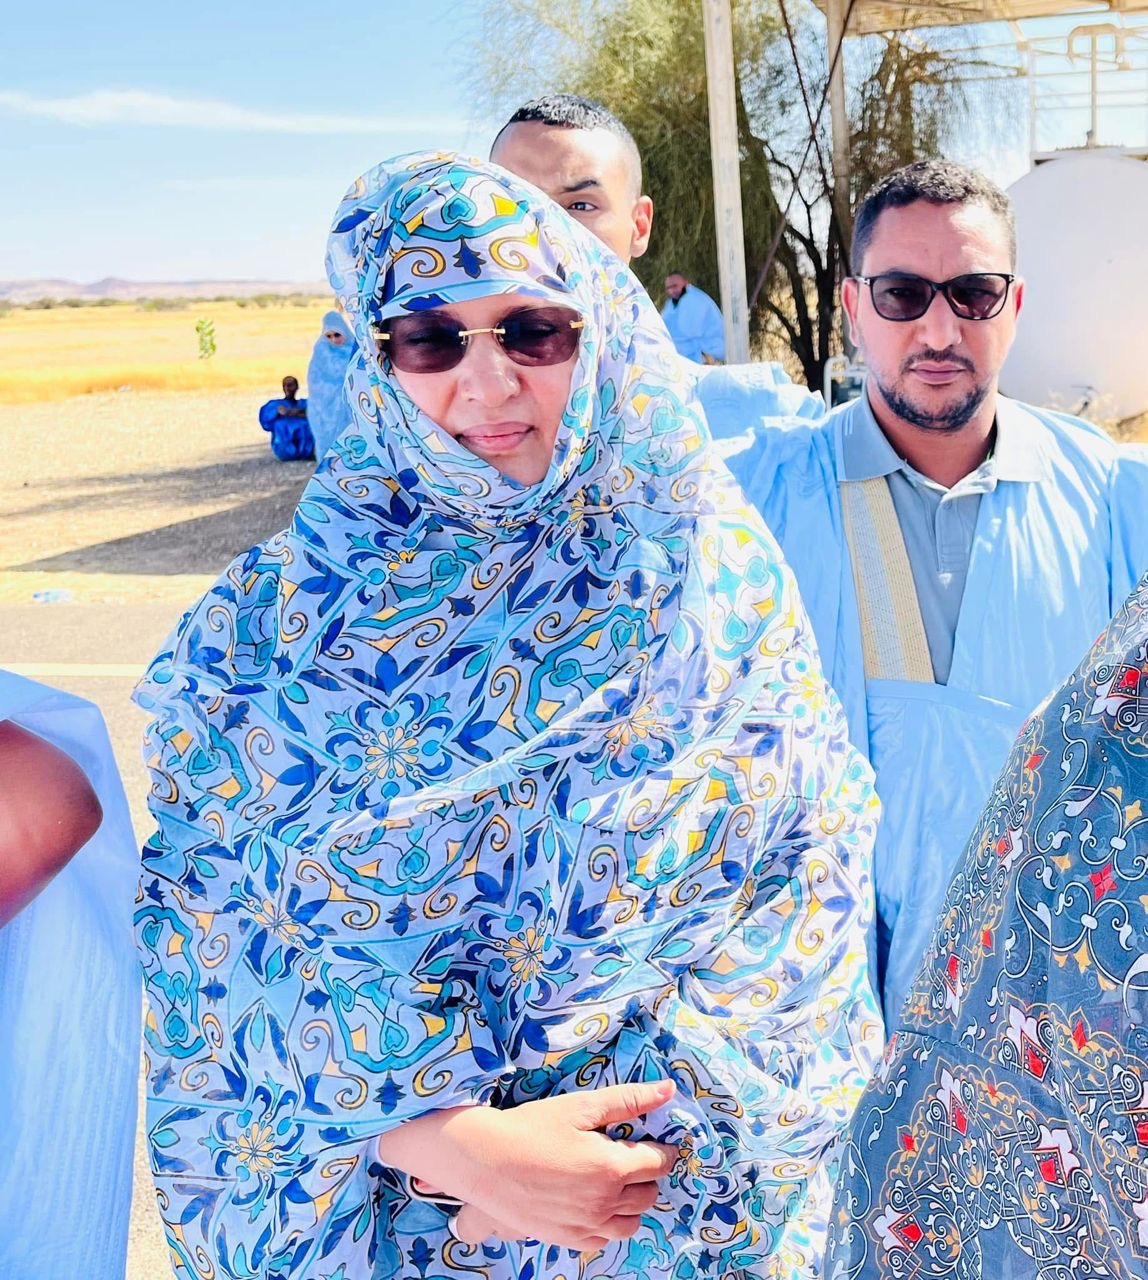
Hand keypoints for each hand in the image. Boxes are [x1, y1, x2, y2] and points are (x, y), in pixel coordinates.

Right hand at [379, 1079, 677, 1250]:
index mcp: (612, 1168)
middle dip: (647, 1174)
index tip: (659, 1142)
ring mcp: (586, 1226)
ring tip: (614, 1182)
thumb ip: (628, 1100)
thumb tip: (669, 1090)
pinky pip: (604, 1240)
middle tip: (631, 1157)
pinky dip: (609, 1224)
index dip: (663, 1150)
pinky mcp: (567, 1239)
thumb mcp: (581, 1106)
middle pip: (648, 1195)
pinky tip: (594, 1203)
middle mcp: (604, 1203)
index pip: (658, 1163)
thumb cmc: (532, 1127)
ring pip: (631, 1224)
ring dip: (632, 1203)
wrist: (485, 1161)